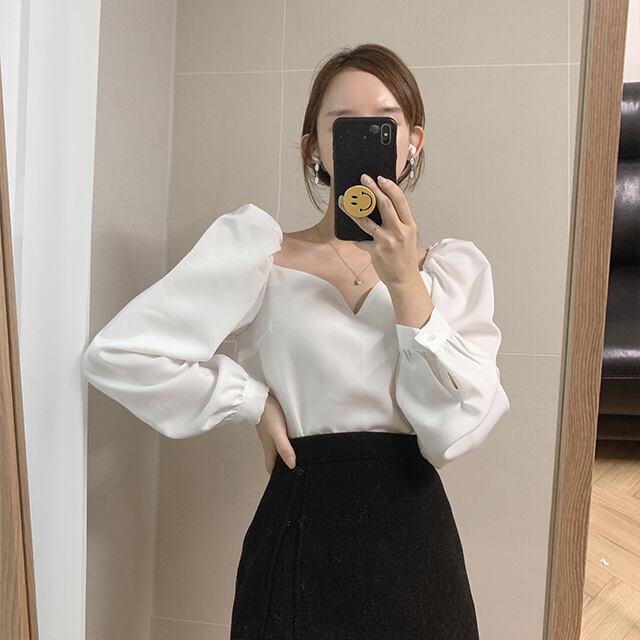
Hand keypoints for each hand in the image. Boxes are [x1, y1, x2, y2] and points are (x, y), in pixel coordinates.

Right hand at [255, 393, 295, 473]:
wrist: (258, 397)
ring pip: (276, 447)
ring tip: (295, 455)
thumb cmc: (267, 414)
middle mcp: (268, 442)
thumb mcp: (278, 433)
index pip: (271, 466)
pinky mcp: (271, 425)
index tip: (284, 480)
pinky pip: (278, 437)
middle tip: (293, 470)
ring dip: (284, 452)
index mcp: (269, 448)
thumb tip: (292, 464)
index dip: (276, 475)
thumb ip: (284, 448)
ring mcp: (269, 434)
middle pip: (274, 458)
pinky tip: (291, 438)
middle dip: (281, 465)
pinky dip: (284, 441)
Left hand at [338, 174, 421, 288]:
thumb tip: (380, 203)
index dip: (390, 187)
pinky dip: (354, 237)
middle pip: (384, 204)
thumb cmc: (404, 256)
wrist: (404, 279)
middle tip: (363, 178)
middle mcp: (399, 231)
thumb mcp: (407, 235)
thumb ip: (397, 221)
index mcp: (409, 225)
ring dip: (352, 208)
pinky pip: (360, 240)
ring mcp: (387, 241)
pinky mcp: (375, 251)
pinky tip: (349, 235)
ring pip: (366, 220)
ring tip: (343, 199)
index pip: (400, 200)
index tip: (380, 178)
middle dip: (372, 189)